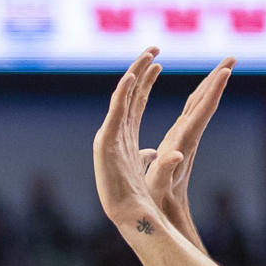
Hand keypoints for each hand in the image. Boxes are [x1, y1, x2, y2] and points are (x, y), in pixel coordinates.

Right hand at [93, 49, 166, 231]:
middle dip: (141, 68)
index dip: (146, 81)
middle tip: (155, 48)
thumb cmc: (135, 198)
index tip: (158, 63)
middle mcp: (115, 132)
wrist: (130, 216)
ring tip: (148, 56)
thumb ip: (145, 157)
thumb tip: (151, 153)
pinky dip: (122, 94)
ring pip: (122, 98)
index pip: (136, 101)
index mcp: (125, 136)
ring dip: (135, 74)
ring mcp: (110, 137)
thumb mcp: (143, 170)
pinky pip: (116, 114)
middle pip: (129, 93)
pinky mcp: (107, 145)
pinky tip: (132, 77)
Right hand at [142, 57, 233, 238]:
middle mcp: (188, 138)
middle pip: (206, 103)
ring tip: (223, 66)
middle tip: (232, 56)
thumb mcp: (157, 185)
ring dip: (211, 85)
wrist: (166, 216)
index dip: (214, 90)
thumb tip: (175, 154)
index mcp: (184, 143)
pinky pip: (192, 114)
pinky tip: (201, 91)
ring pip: (200, 106)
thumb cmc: (157, 201)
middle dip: (218, 79)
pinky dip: (198, 97)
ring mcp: (185, 140)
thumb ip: (163, 169)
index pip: (203, 112)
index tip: (226, 70)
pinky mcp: (179, 142)